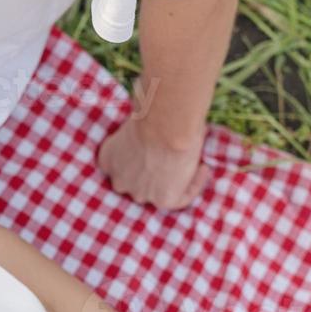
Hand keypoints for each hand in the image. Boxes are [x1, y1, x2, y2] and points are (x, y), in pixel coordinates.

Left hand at [96, 101, 212, 209]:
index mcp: (107, 159)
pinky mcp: (163, 200)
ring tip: (191, 160)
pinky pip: (181, 198)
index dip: (138, 157)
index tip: (154, 146)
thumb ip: (141, 128)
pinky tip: (203, 168)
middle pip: (137, 182)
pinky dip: (193, 183)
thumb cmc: (152, 111)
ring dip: (174, 178)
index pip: (121, 165)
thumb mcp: (138, 118)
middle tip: (172, 156)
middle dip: (153, 171)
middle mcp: (119, 181)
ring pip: (158, 191)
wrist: (165, 123)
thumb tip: (154, 120)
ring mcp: (140, 193)